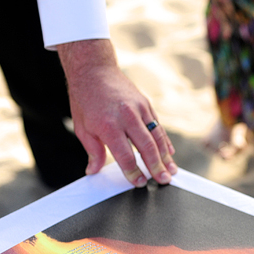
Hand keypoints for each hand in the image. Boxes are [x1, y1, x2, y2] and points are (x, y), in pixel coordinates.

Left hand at [57, 39, 176, 187]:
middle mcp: (126, 117)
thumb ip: (92, 151)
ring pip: (157, 137)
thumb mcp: (82, 127)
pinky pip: (158, 126)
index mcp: (108, 125)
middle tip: (164, 181)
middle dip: (156, 167)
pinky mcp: (146, 104)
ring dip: (166, 156)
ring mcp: (139, 109)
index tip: (140, 182)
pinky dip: (165, 141)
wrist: (94, 70)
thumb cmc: (85, 99)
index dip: (133, 172)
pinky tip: (170, 153)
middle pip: (146, 147)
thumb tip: (93, 170)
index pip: (124, 155)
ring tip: (171, 170)